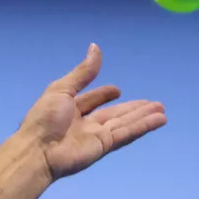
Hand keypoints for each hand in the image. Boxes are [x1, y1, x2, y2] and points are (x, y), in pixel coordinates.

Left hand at [20, 43, 166, 180]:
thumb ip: (82, 72)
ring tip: (161, 109)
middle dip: (132, 108)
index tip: (117, 90)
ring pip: (123, 123)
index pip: (90, 101)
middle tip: (152, 102)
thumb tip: (95, 47)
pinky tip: (159, 119)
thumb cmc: (44, 119)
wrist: (37, 151)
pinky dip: (143, 126)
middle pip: (112, 114)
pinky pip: (126, 133)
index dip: (102, 95)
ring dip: (142, 116)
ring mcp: (94, 136)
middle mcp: (82, 123)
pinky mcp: (103, 146)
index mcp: (67, 109)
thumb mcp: (61, 89)